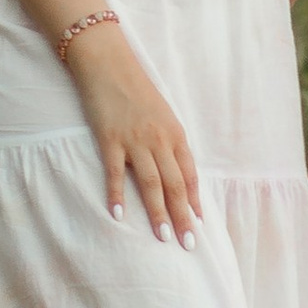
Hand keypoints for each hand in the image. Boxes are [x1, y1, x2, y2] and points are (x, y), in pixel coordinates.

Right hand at [64, 24, 203, 243]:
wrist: (109, 63)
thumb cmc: (136, 88)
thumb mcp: (162, 113)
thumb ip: (168, 141)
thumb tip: (174, 169)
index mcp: (175, 133)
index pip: (189, 174)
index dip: (195, 200)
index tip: (199, 223)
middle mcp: (159, 139)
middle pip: (175, 185)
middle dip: (183, 216)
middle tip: (188, 244)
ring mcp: (135, 140)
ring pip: (151, 183)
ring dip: (158, 212)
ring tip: (163, 237)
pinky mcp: (110, 139)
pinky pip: (115, 172)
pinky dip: (117, 194)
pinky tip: (119, 215)